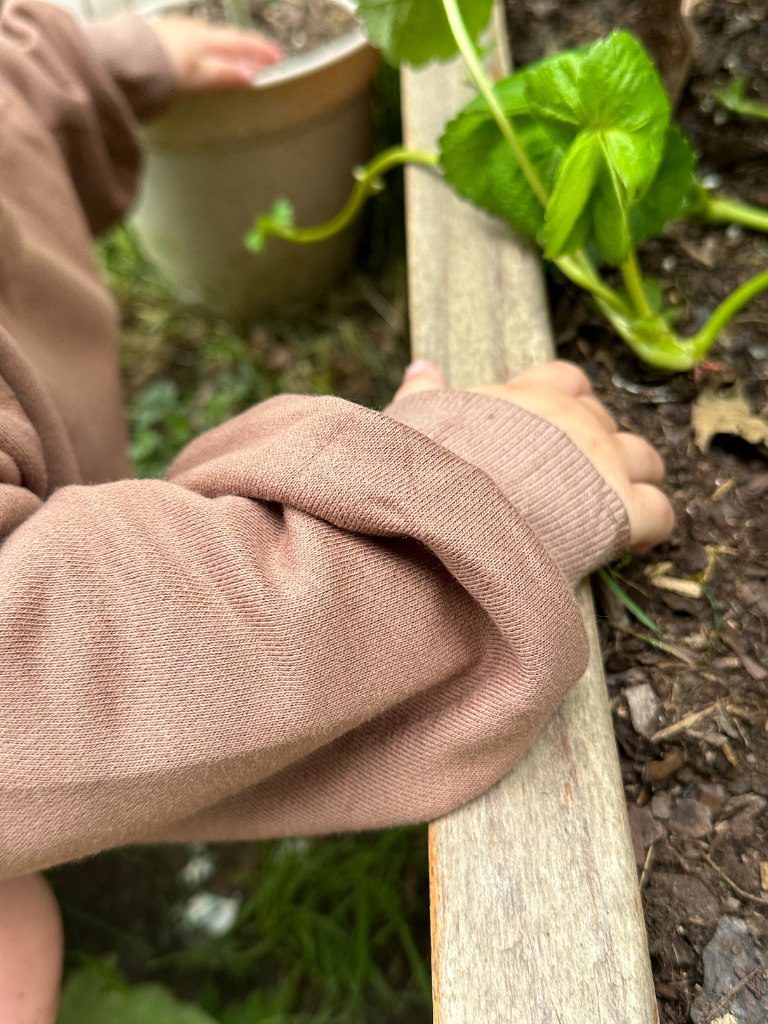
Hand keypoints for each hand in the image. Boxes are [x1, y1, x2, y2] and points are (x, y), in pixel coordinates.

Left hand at [151, 17, 282, 94]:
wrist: (123, 63)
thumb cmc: (164, 72)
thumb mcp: (199, 79)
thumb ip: (225, 76)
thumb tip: (250, 76)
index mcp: (206, 39)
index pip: (241, 43)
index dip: (261, 50)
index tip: (277, 58)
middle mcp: (192, 28)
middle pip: (224, 38)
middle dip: (243, 49)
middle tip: (257, 60)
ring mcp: (174, 29)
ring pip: (206, 37)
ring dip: (222, 49)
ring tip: (230, 61)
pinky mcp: (158, 34)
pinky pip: (189, 39)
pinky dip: (203, 49)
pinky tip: (199, 57)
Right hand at [394, 359, 673, 553]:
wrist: (454, 521)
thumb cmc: (431, 471)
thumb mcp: (414, 422)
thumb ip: (424, 392)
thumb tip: (422, 365)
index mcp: (532, 397)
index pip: (565, 380)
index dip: (561, 403)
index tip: (544, 433)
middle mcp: (577, 422)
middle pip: (605, 420)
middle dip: (594, 446)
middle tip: (568, 481)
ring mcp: (606, 465)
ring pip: (645, 458)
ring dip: (631, 478)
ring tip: (607, 507)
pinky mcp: (623, 512)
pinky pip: (660, 513)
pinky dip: (648, 528)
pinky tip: (627, 544)